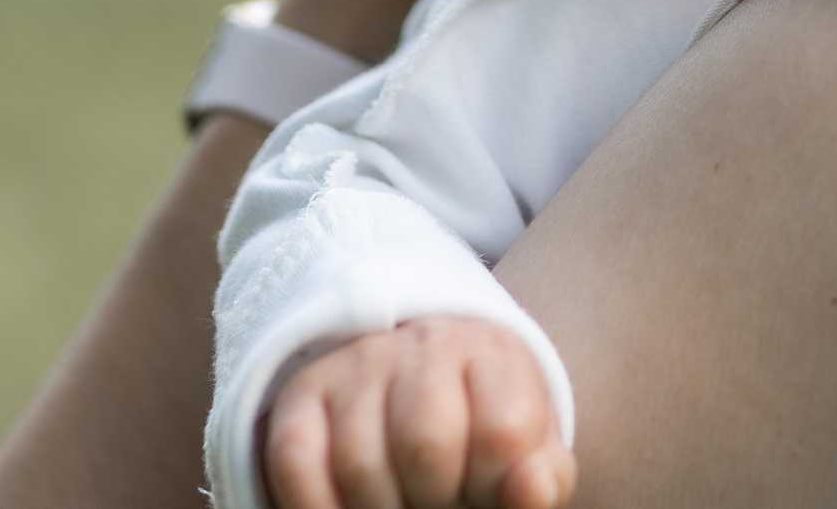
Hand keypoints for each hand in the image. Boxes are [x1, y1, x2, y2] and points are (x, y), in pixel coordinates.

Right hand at [263, 317, 574, 508]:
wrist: (424, 370)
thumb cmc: (483, 425)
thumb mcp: (528, 447)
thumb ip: (542, 475)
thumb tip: (532, 490)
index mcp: (495, 353)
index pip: (503, 430)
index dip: (494, 484)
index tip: (485, 491)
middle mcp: (426, 344)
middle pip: (425, 444)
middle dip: (435, 499)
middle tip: (438, 504)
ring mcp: (359, 363)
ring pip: (358, 462)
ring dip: (379, 508)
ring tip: (401, 504)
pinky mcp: (305, 390)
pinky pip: (293, 462)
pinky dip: (317, 506)